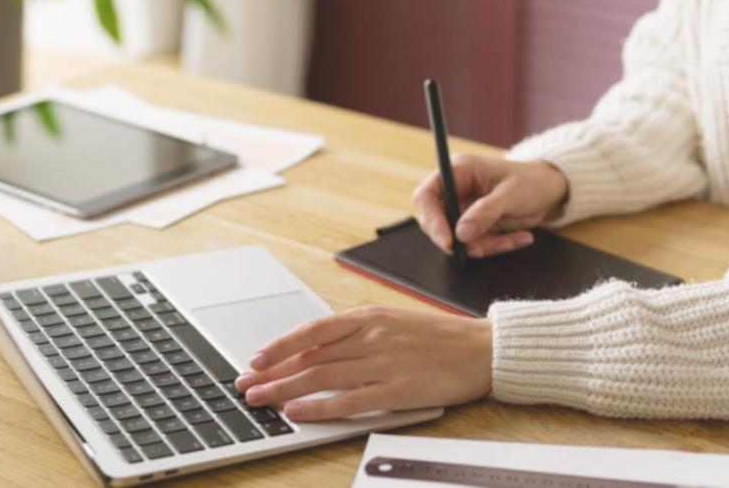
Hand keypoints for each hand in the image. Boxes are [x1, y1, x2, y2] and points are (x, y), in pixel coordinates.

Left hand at [235, 305, 492, 421]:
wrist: (483, 349)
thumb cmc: (441, 338)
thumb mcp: (395, 322)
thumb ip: (358, 334)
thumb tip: (318, 351)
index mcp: (370, 316)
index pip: (314, 330)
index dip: (281, 344)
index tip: (257, 357)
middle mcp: (372, 336)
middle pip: (311, 356)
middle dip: (273, 371)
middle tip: (246, 383)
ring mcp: (384, 363)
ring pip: (323, 377)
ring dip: (285, 389)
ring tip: (260, 399)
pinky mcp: (397, 389)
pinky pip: (349, 400)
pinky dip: (320, 407)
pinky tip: (298, 412)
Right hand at [413, 154, 568, 257]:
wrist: (551, 191)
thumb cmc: (532, 181)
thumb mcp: (511, 194)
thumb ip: (485, 212)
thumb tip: (461, 233)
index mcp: (459, 172)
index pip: (427, 195)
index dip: (432, 219)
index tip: (448, 241)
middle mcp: (457, 191)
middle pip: (437, 222)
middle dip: (459, 240)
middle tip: (480, 249)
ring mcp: (466, 210)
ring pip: (458, 239)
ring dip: (484, 246)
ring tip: (512, 239)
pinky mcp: (478, 226)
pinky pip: (476, 244)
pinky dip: (496, 246)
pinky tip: (519, 237)